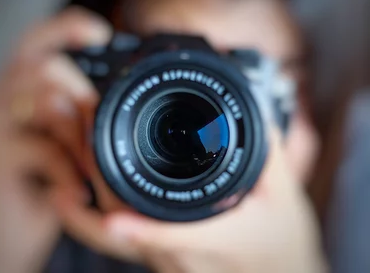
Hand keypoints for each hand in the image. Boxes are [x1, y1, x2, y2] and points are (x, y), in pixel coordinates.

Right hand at [0, 7, 110, 272]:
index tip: (100, 33)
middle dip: (84, 101)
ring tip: (89, 170)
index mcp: (16, 96)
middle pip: (47, 70)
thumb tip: (96, 106)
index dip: (65, 29)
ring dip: (80, 137)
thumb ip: (71, 122)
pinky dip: (71, 173)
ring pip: (48, 102)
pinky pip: (46, 152)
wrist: (1, 234)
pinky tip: (78, 193)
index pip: (36, 46)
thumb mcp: (56, 150)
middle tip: (96, 139)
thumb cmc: (34, 188)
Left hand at [54, 128, 327, 272]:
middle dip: (103, 178)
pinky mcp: (165, 255)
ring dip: (101, 186)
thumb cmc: (282, 240)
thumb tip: (256, 113)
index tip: (111, 220)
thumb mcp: (283, 195)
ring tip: (90, 142)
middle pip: (133, 227)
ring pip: (122, 230)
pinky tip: (104, 172)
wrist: (279, 270)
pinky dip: (108, 200)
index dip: (142, 229)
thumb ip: (269, 154)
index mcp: (220, 241)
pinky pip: (128, 229)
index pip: (176, 236)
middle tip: (88, 132)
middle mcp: (187, 257)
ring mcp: (172, 260)